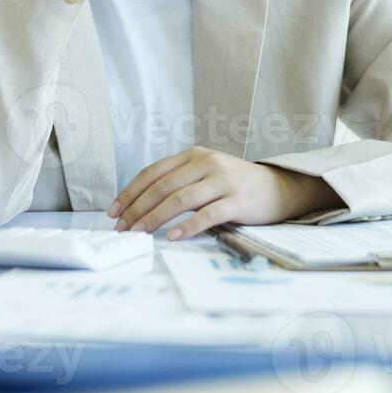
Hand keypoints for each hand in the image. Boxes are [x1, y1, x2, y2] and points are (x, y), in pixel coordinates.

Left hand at [106, 146, 342, 240]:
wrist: (278, 188)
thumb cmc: (235, 184)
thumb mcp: (205, 173)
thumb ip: (179, 181)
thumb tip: (141, 205)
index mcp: (193, 155)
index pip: (152, 172)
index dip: (130, 192)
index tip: (114, 211)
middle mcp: (206, 163)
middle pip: (162, 186)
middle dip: (137, 208)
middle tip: (122, 228)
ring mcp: (223, 181)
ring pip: (181, 199)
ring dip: (155, 218)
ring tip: (140, 233)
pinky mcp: (237, 200)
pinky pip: (207, 215)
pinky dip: (187, 227)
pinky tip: (172, 237)